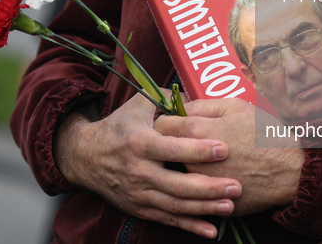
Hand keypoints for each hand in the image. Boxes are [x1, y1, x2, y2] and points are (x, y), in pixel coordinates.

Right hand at [53, 92, 241, 238]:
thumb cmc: (118, 127)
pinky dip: (189, 226)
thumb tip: (194, 92)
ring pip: (174, 205)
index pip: (172, 148)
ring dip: (204, 208)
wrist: (84, 157)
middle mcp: (138, 171)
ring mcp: (138, 193)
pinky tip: (211, 230)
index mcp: (140, 142)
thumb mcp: (136, 106)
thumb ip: (165, 98)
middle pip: (177, 184)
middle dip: (209, 187)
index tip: (224, 149)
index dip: (198, 149)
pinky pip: (167, 219)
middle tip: (236, 185)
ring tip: (230, 205)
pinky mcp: (139, 207)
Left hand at [155, 98, 304, 215]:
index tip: (173, 120)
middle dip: (174, 144)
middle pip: (167, 151)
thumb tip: (182, 106)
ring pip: (181, 173)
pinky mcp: (211, 204)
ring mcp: (200, 186)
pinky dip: (204, 184)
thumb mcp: (236, 107)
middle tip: (191, 139)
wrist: (290, 171)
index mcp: (196, 133)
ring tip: (211, 158)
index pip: (161, 125)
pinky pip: (198, 193)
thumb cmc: (264, 135)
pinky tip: (222, 175)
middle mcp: (192, 162)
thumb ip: (203, 105)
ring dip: (188, 165)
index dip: (165, 120)